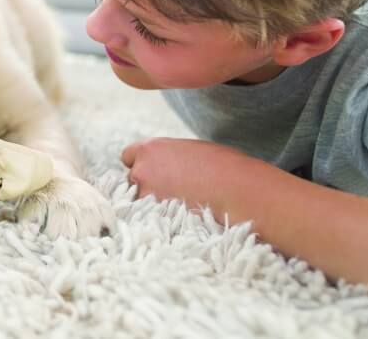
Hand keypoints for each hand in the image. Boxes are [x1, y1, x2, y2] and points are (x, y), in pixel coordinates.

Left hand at [121, 137, 266, 214]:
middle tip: (171, 192)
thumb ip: (172, 156)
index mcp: (151, 148)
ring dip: (154, 203)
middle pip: (134, 179)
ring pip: (141, 200)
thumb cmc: (224, 167)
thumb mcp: (193, 150)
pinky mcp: (154, 216)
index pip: (129, 156)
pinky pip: (151, 218)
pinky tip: (181, 218)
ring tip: (182, 206)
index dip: (141, 164)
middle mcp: (142, 170)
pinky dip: (161, 219)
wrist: (238, 192)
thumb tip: (169, 165)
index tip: (151, 171)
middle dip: (148, 184)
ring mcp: (146, 195)